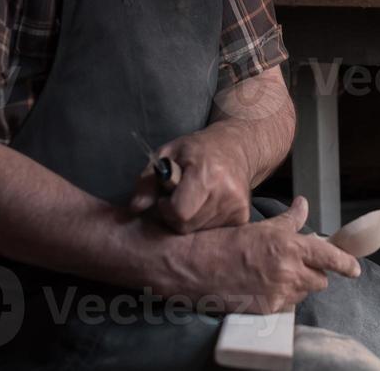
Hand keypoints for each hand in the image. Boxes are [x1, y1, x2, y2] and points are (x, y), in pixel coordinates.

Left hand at [129, 129, 251, 232]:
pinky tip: (207, 204)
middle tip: (179, 197)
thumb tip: (135, 208)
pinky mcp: (243, 216)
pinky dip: (204, 222)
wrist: (237, 147)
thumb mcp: (167, 154)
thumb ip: (148, 181)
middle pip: (186, 226)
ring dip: (190, 220)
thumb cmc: (197, 149)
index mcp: (206, 173)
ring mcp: (237, 206)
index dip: (166, 208)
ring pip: (198, 231)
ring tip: (194, 198)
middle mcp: (226, 192)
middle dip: (175, 217)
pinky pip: (213, 232)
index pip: (179, 212)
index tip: (167, 196)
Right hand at [163, 197, 361, 312]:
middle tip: (298, 264)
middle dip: (314, 272)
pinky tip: (264, 286)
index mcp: (289, 245)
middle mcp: (288, 270)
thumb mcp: (261, 226)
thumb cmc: (225, 241)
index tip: (355, 268)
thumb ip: (289, 220)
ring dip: (299, 285)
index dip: (346, 264)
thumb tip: (303, 205)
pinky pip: (287, 305)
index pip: (330, 256)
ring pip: (305, 293)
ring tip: (276, 274)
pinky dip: (282, 296)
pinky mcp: (268, 310)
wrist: (195, 266)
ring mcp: (279, 293)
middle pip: (320, 279)